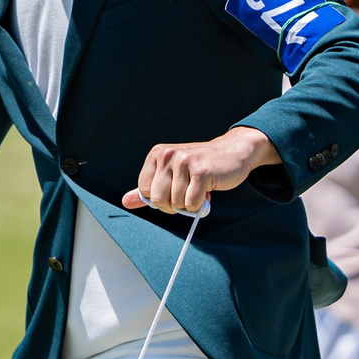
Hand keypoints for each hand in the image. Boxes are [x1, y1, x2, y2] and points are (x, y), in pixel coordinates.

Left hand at [124, 126, 279, 213]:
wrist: (233, 153)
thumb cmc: (200, 167)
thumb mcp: (171, 174)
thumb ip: (148, 189)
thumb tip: (125, 202)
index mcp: (157, 154)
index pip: (145, 191)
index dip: (160, 199)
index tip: (173, 191)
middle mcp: (168, 155)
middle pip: (158, 200)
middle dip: (173, 205)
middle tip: (187, 194)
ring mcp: (184, 162)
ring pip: (176, 204)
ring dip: (190, 204)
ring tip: (199, 190)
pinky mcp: (202, 172)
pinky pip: (192, 204)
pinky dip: (200, 205)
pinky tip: (207, 192)